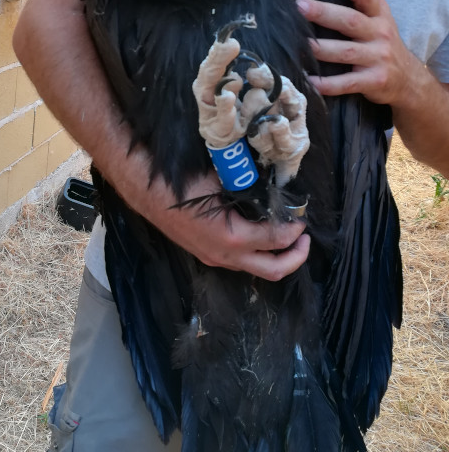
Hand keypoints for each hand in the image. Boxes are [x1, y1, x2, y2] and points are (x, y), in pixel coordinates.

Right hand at [137, 170, 309, 280]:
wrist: (146, 192)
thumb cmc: (182, 185)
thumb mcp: (221, 182)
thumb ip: (248, 188)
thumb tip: (272, 185)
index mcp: (232, 239)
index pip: (276, 240)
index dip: (295, 228)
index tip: (302, 215)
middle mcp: (225, 256)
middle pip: (273, 270)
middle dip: (296, 257)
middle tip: (305, 238)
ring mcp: (215, 258)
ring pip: (256, 269)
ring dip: (277, 257)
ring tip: (287, 236)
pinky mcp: (207, 255)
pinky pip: (241, 262)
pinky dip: (258, 253)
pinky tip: (259, 234)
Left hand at [295, 0, 416, 104]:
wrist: (407, 80)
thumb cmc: (383, 41)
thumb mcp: (381, 13)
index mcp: (379, 14)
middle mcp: (379, 34)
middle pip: (351, 21)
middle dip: (325, 13)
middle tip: (300, 5)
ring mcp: (377, 59)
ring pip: (346, 52)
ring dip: (321, 48)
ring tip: (299, 43)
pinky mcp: (373, 82)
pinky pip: (347, 83)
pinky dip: (328, 84)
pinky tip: (309, 81)